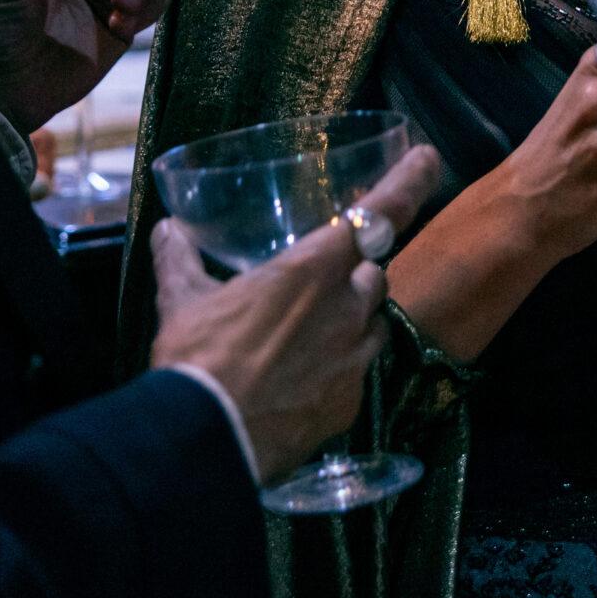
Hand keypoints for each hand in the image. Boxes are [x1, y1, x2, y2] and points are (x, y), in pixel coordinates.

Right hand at [151, 145, 443, 482]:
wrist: (208, 439)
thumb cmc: (199, 357)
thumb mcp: (183, 299)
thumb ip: (179, 259)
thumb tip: (167, 229)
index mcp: (313, 270)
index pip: (379, 213)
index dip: (408, 182)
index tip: (429, 158)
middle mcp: (347, 309)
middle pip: (376, 274)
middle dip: (358, 272)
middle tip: (324, 280)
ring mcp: (354, 360)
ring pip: (375, 324)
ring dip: (355, 317)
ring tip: (315, 329)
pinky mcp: (350, 403)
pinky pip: (358, 372)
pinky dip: (341, 366)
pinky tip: (307, 377)